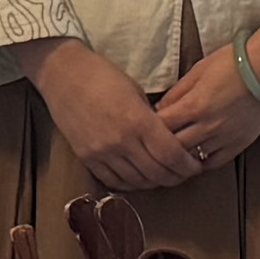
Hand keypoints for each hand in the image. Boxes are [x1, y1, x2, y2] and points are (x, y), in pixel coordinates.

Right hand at [36, 40, 199, 193]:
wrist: (63, 74)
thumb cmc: (103, 76)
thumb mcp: (137, 93)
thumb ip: (153, 120)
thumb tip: (168, 140)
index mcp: (138, 121)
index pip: (171, 155)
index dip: (187, 165)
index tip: (196, 165)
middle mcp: (121, 142)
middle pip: (157, 173)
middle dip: (176, 177)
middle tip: (184, 174)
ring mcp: (102, 153)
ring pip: (137, 182)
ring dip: (154, 182)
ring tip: (164, 176)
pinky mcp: (87, 158)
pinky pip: (114, 182)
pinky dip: (131, 184)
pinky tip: (139, 178)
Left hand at [149, 45, 259, 174]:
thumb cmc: (233, 63)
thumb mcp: (198, 71)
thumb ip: (177, 92)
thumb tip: (160, 108)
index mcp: (194, 105)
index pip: (161, 126)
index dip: (149, 127)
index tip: (145, 126)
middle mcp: (207, 126)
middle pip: (173, 146)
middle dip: (160, 146)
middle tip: (153, 144)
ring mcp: (224, 137)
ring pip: (192, 158)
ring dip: (179, 157)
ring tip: (170, 155)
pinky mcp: (239, 144)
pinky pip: (215, 162)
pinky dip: (201, 163)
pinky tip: (194, 160)